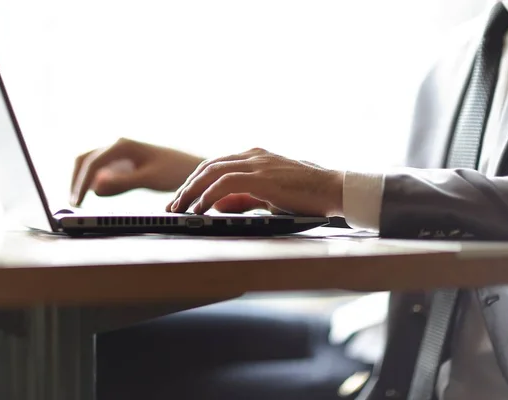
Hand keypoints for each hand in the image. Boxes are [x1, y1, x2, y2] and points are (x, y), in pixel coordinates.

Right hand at [70, 138, 203, 205]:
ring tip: (79, 202)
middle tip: (73, 204)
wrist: (194, 167)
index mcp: (122, 145)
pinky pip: (103, 171)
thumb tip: (95, 186)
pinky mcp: (125, 163)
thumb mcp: (148, 179)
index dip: (80, 185)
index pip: (92, 165)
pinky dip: (95, 182)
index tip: (76, 204)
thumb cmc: (175, 170)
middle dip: (76, 181)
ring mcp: (121, 153)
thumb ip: (122, 182)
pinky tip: (97, 194)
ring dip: (83, 181)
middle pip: (85, 161)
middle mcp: (118, 145)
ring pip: (92, 165)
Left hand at [165, 148, 343, 216]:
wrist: (334, 188)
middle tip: (174, 204)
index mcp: (254, 157)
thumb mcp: (269, 196)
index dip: (195, 181)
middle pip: (208, 166)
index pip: (215, 165)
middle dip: (188, 186)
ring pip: (212, 172)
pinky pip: (226, 183)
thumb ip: (243, 199)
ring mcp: (257, 164)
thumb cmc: (306, 194)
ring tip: (181, 208)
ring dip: (192, 191)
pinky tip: (200, 209)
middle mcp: (253, 156)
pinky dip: (209, 196)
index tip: (183, 197)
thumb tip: (216, 205)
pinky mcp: (262, 177)